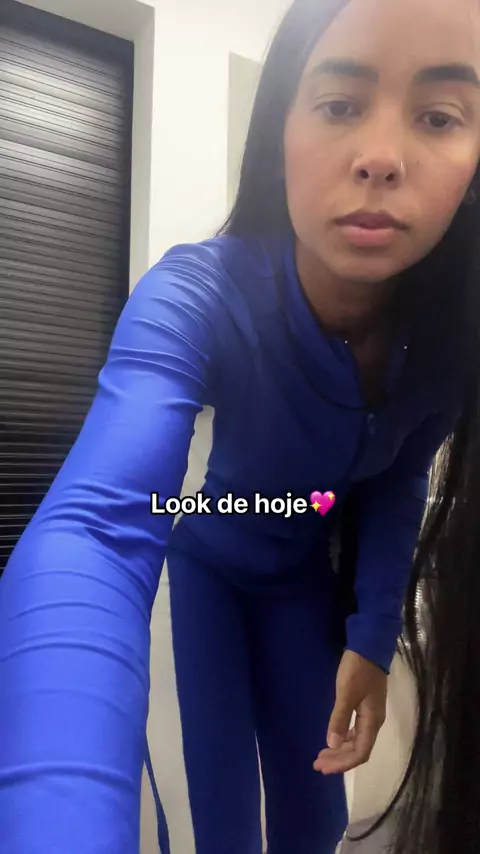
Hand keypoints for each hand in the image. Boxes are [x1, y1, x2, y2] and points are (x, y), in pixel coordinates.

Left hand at [314, 650, 387, 774]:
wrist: (370, 646)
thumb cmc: (358, 669)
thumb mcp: (346, 692)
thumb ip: (340, 718)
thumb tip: (332, 745)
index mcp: (372, 721)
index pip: (360, 753)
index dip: (343, 764)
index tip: (324, 768)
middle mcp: (374, 722)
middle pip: (358, 750)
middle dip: (338, 760)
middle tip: (317, 765)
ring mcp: (371, 714)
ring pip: (357, 741)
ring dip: (340, 750)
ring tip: (322, 756)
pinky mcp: (366, 706)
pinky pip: (356, 731)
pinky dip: (344, 738)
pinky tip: (334, 738)